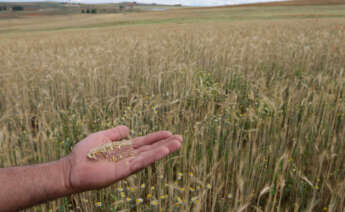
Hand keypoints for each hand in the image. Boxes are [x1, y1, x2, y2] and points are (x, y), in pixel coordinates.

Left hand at [63, 126, 181, 191]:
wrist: (71, 167)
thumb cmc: (83, 153)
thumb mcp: (102, 136)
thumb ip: (115, 133)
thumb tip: (128, 129)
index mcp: (123, 149)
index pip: (144, 143)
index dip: (156, 138)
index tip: (169, 133)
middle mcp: (127, 157)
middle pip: (150, 149)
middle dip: (165, 144)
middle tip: (180, 138)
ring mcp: (126, 165)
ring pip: (148, 156)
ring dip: (163, 150)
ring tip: (177, 143)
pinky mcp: (122, 171)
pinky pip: (140, 163)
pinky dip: (153, 156)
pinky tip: (163, 151)